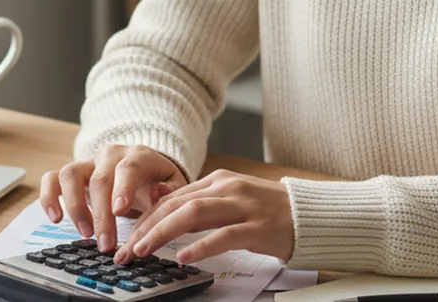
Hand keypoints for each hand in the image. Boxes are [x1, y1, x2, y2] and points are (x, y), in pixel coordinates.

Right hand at [40, 145, 187, 252]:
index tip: (120, 211)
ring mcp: (88, 162)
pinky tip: (55, 218)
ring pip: (70, 174)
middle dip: (100, 214)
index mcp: (138, 155)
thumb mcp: (173, 184)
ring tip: (85, 233)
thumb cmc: (158, 180)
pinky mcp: (72, 174)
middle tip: (105, 244)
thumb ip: (169, 190)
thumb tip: (158, 194)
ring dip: (74, 206)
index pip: (128, 167)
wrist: (143, 168)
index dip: (123, 188)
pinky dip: (49, 197)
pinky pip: (52, 178)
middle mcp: (109, 155)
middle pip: (99, 179)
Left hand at [115, 169, 292, 265]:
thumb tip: (161, 204)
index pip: (172, 198)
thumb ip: (198, 202)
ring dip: (163, 233)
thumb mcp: (230, 198)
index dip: (145, 217)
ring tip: (145, 250)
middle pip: (176, 205)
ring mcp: (243, 206)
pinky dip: (201, 247)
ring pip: (193, 215)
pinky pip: (223, 236)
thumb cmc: (268, 211)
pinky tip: (184, 257)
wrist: (310, 215)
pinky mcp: (258, 228)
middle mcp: (228, 188)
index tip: (127, 237)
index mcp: (218, 180)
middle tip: (127, 249)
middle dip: (146, 227)